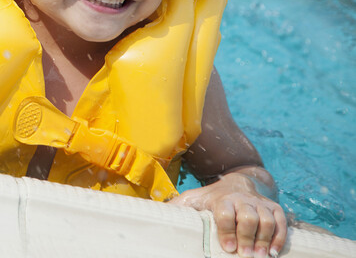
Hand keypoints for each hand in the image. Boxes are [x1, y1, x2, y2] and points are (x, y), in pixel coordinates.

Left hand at [170, 169, 285, 257]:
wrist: (237, 183)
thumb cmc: (211, 198)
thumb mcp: (193, 200)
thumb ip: (178, 208)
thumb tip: (153, 213)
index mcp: (221, 199)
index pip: (225, 212)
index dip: (227, 230)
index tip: (227, 247)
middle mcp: (242, 200)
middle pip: (248, 217)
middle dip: (247, 238)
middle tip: (244, 256)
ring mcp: (260, 204)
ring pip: (266, 220)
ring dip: (264, 240)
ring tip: (259, 257)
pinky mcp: (274, 208)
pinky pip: (281, 223)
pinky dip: (279, 237)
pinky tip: (273, 252)